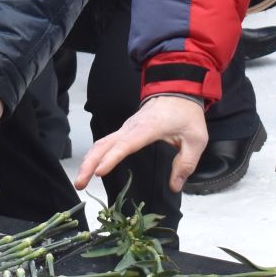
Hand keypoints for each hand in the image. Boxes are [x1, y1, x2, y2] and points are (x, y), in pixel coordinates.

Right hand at [74, 94, 207, 194]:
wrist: (179, 90)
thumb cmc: (186, 114)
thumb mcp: (196, 139)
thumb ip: (186, 163)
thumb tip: (175, 186)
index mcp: (148, 128)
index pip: (126, 144)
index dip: (112, 158)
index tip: (99, 172)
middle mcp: (132, 127)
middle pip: (104, 144)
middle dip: (89, 163)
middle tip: (79, 184)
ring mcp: (126, 127)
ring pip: (101, 143)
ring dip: (88, 160)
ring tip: (80, 181)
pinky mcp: (125, 130)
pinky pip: (106, 142)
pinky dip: (95, 155)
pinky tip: (90, 168)